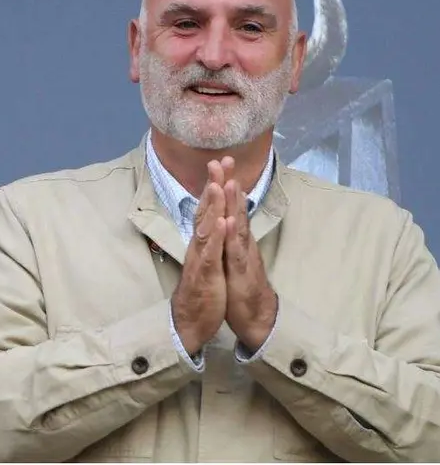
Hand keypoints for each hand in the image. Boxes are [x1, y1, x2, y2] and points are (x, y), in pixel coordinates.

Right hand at [171, 160, 229, 354]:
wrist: (190, 322)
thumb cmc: (201, 292)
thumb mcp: (207, 262)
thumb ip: (207, 242)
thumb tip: (210, 223)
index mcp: (202, 243)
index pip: (207, 210)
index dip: (214, 187)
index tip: (221, 165)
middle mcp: (199, 246)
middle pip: (204, 211)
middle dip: (212, 186)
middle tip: (218, 162)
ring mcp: (201, 258)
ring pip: (205, 227)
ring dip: (211, 206)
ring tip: (217, 184)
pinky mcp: (205, 274)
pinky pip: (211, 253)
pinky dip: (217, 237)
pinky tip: (223, 222)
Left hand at [222, 163, 277, 351]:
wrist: (256, 316)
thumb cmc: (243, 285)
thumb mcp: (233, 257)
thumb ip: (231, 238)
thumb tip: (227, 219)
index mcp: (235, 238)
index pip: (229, 208)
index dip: (224, 186)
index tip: (219, 162)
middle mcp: (241, 242)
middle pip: (235, 209)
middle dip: (229, 184)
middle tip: (224, 159)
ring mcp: (244, 255)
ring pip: (239, 226)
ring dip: (235, 204)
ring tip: (231, 182)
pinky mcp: (243, 272)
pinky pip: (237, 252)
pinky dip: (233, 236)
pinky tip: (230, 222)